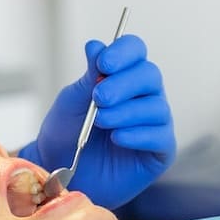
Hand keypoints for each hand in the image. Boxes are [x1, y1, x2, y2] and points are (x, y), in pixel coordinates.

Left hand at [21, 34, 174, 208]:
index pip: (135, 51)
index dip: (124, 52)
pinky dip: (137, 134)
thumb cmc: (65, 134)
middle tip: (98, 98)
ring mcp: (155, 123)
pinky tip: (117, 138)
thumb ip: (88, 76)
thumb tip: (96, 45)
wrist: (59, 173)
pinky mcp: (160, 151)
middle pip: (150, 75)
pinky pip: (160, 136)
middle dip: (123, 84)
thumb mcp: (71, 102)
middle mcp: (144, 96)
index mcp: (123, 76)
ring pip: (156, 106)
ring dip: (126, 112)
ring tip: (100, 121)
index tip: (104, 63)